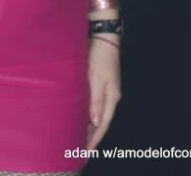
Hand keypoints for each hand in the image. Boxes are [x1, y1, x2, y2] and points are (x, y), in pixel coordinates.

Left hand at [85, 35, 120, 150]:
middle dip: (92, 135)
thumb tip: (95, 122)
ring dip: (90, 125)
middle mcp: (111, 96)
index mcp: (112, 97)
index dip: (94, 138)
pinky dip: (89, 113)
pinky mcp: (102, 83)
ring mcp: (108, 90)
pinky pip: (95, 104)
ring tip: (79, 137)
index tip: (85, 152)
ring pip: (98, 113)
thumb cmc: (100, 57)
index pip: (103, 124)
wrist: (104, 38)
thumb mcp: (96, 78)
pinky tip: (82, 116)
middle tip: (80, 149)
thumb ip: (96, 100)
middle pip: (102, 121)